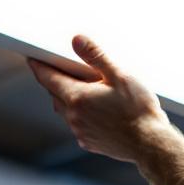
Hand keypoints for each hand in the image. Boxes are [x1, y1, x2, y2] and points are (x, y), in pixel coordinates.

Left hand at [27, 36, 169, 162]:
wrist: (151, 144)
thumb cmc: (139, 110)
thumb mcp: (120, 76)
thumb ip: (96, 57)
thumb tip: (76, 40)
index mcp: (78, 98)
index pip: (48, 78)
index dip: (38, 66)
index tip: (32, 58)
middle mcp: (74, 117)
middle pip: (54, 95)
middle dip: (54, 81)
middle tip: (61, 70)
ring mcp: (80, 132)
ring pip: (65, 111)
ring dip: (68, 99)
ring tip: (81, 89)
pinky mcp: (89, 142)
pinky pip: (77, 125)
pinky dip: (79, 115)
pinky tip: (95, 111)